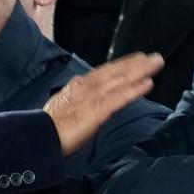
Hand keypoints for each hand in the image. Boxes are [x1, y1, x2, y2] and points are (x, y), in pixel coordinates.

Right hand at [44, 52, 163, 154]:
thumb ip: (70, 93)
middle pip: (114, 72)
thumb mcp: (59, 104)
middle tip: (155, 57)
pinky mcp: (97, 110)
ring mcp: (92, 97)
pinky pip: (119, 97)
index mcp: (77, 87)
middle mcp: (86, 87)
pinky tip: (148, 83)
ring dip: (139, 70)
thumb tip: (76, 81)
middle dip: (134, 64)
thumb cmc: (46, 126)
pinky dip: (134, 89)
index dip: (120, 66)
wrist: (38, 136)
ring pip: (119, 80)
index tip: (135, 60)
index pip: (102, 73)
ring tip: (156, 63)